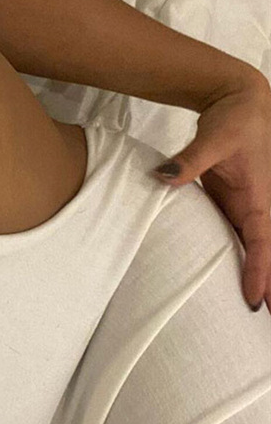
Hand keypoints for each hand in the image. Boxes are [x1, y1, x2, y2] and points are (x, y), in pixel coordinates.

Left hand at [151, 73, 270, 313]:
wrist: (240, 101)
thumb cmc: (234, 119)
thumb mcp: (213, 138)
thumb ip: (189, 161)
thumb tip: (163, 177)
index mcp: (262, 197)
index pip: (264, 243)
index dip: (261, 273)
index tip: (256, 301)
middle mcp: (260, 206)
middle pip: (265, 254)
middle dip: (267, 286)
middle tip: (260, 321)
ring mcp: (247, 207)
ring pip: (254, 249)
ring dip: (255, 276)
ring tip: (252, 310)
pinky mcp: (234, 203)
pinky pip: (240, 238)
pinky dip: (240, 258)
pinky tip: (232, 279)